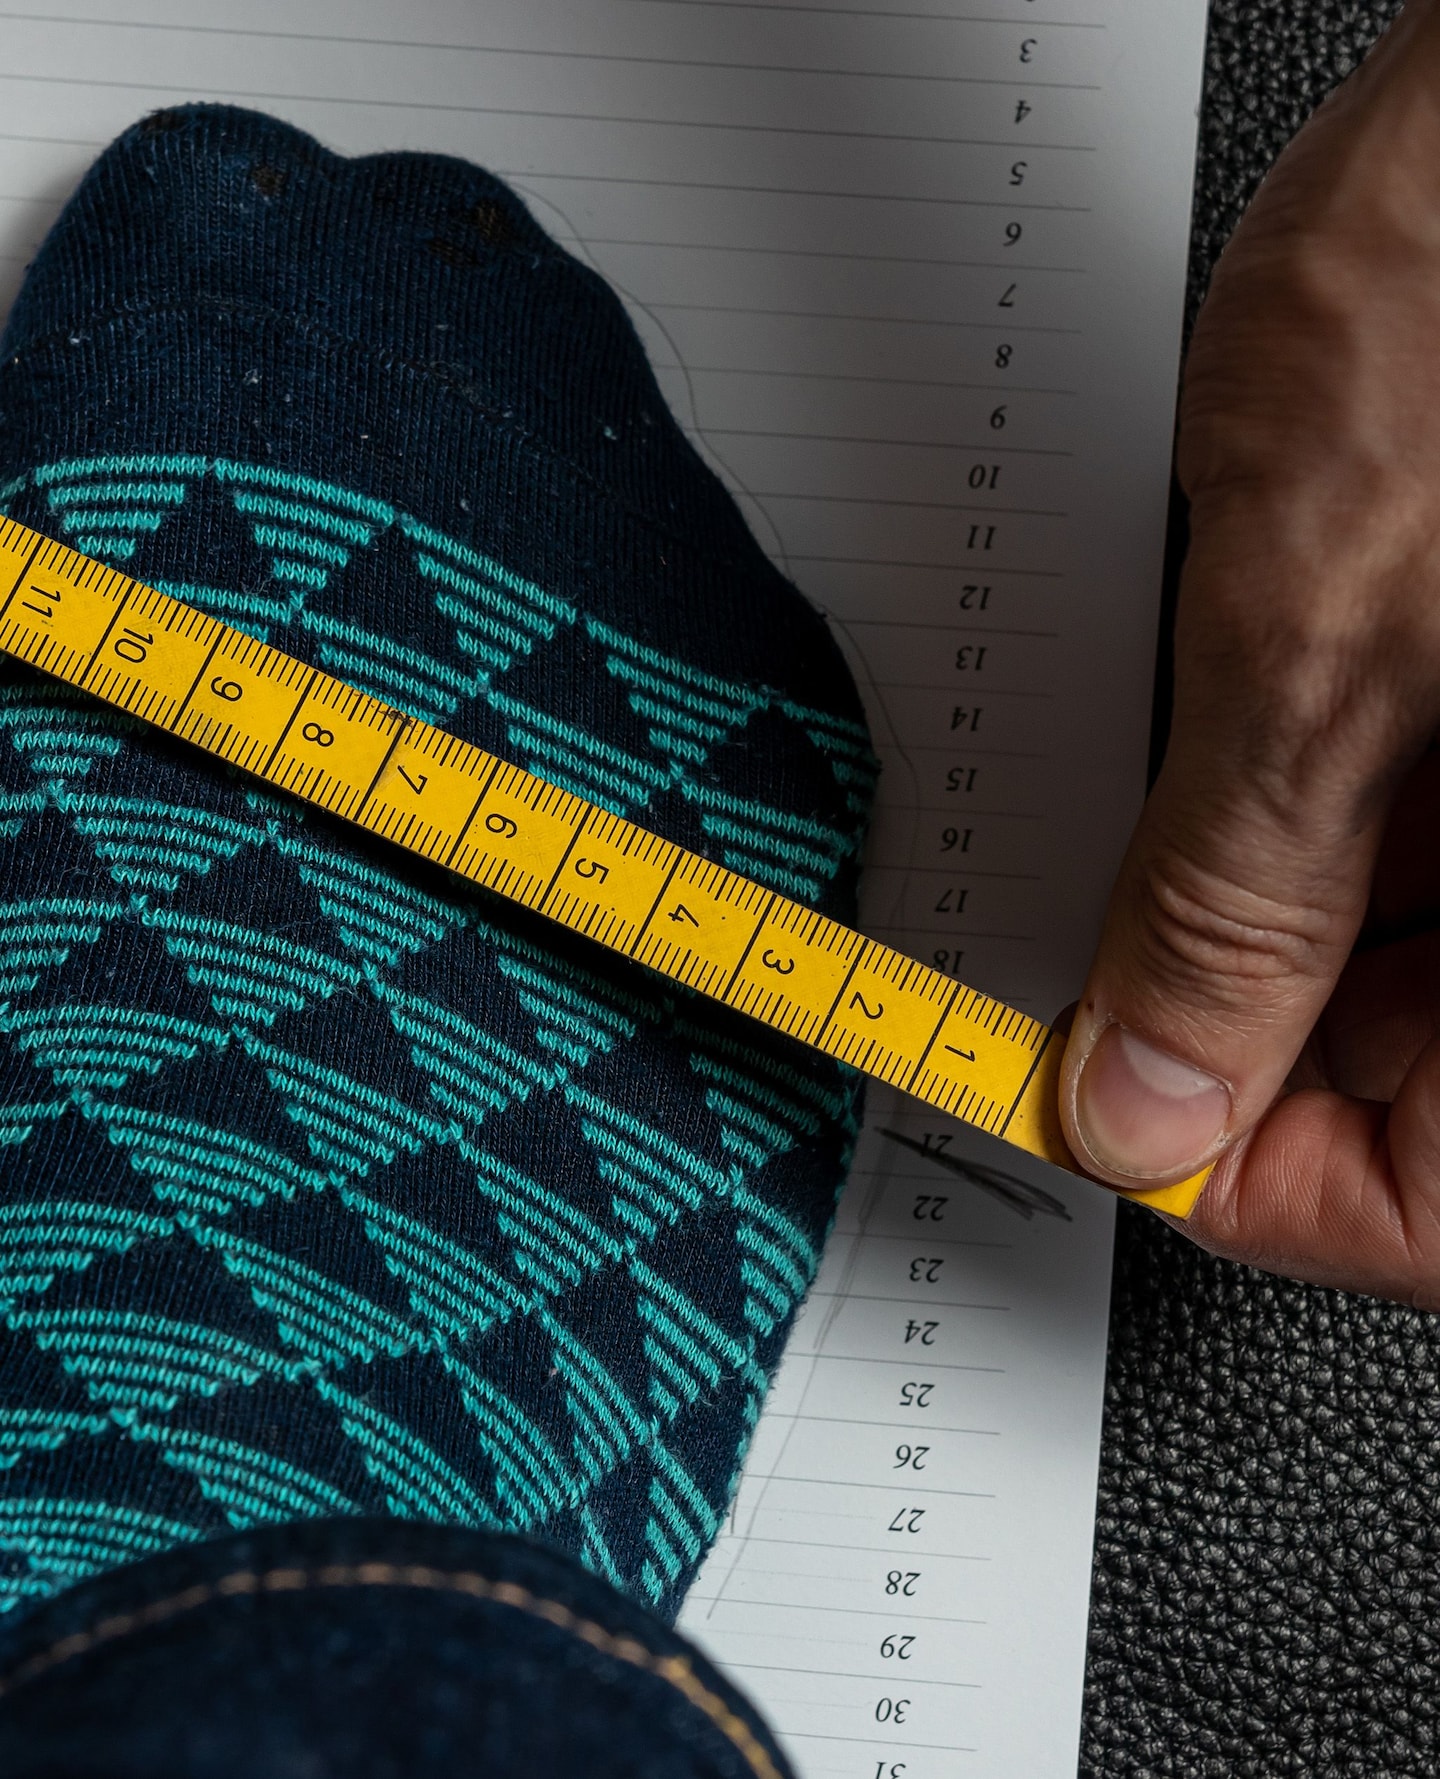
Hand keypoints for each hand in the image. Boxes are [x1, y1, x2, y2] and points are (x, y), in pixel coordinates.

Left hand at [1058, 0, 1439, 1307]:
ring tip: (1176, 820)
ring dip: (1250, 922)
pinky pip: (1402, 844)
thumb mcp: (1322, 648)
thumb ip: (1229, 904)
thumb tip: (1139, 1095)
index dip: (1246, 1175)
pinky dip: (1294, 823)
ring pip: (1391, 968)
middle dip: (1230, 1033)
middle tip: (1089, 970)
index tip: (1095, 1112)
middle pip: (1406, 1084)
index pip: (1426, 1202)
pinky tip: (1239, 749)